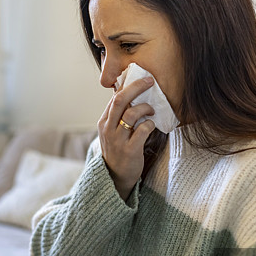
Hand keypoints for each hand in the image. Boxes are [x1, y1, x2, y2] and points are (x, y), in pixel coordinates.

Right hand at [98, 76, 155, 199]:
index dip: (128, 85)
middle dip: (136, 87)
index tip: (142, 79)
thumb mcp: (112, 131)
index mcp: (104, 122)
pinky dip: (150, 124)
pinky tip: (152, 126)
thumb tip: (129, 93)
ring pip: (131, 114)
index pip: (114, 97)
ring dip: (146, 107)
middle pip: (120, 100)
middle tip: (150, 81)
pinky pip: (142, 130)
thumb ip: (118, 115)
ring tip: (152, 110)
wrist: (115, 177)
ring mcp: (118, 140)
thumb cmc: (117, 150)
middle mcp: (108, 129)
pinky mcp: (129, 150)